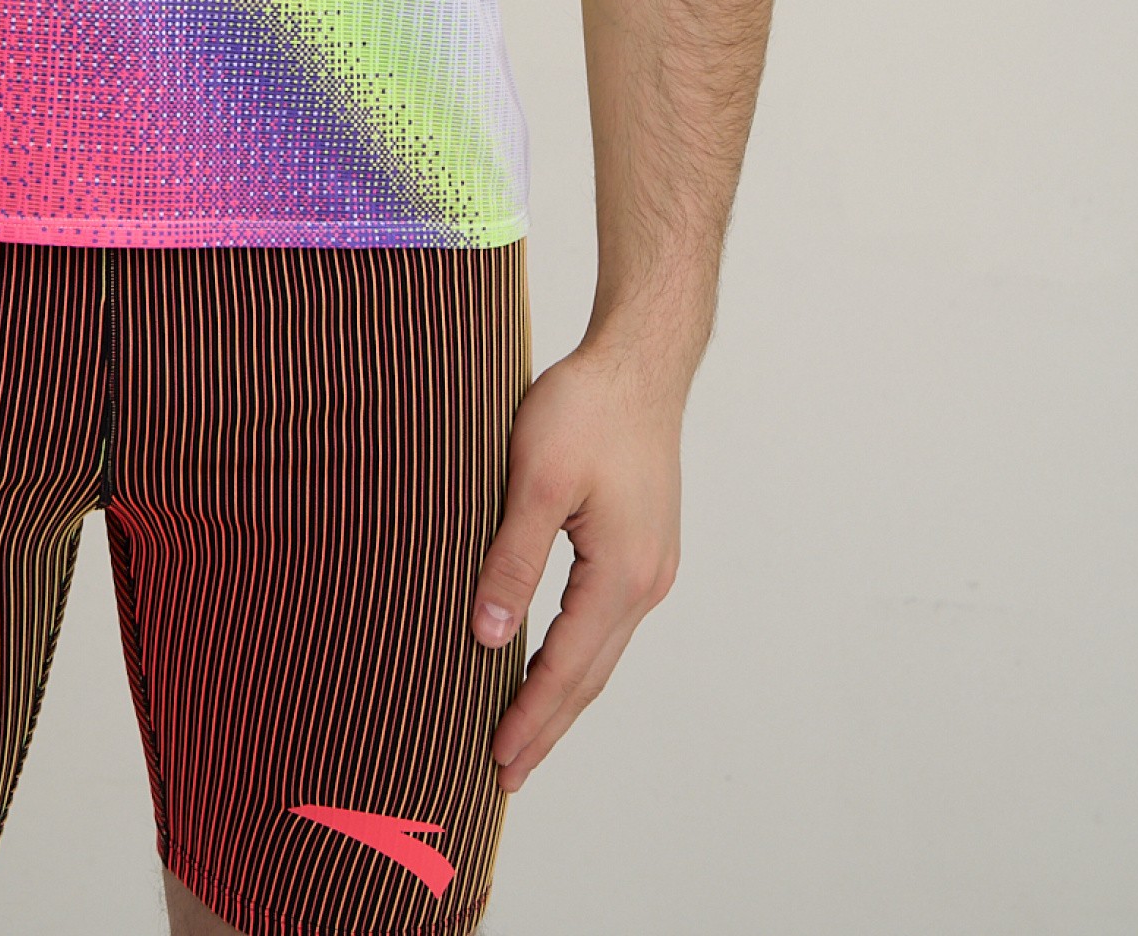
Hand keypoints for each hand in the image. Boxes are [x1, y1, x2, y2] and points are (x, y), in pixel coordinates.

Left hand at [470, 336, 683, 791]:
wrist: (639, 360)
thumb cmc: (586, 406)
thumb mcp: (536, 478)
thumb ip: (513, 558)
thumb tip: (486, 635)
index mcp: (622, 575)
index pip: (567, 669)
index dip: (530, 718)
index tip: (497, 763)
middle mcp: (647, 582)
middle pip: (590, 675)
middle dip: (547, 727)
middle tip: (505, 776)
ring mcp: (651, 566)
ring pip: (600, 652)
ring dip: (562, 696)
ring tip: (523, 735)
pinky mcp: (643, 547)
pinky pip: (605, 622)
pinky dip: (575, 655)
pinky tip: (550, 662)